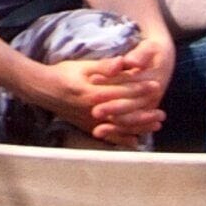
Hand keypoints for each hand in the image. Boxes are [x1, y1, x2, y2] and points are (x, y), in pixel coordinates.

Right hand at [27, 44, 168, 144]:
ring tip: (154, 127)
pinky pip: (108, 136)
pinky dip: (122, 139)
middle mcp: (95, 111)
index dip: (141, 89)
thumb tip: (122, 62)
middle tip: (162, 114)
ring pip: (119, 128)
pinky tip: (135, 142)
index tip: (156, 86)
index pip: (124, 92)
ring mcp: (91, 121)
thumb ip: (104, 66)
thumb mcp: (83, 66)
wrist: (42, 89)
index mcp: (95, 93)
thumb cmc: (63, 74)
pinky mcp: (87, 127)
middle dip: (145, 114)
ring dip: (138, 128)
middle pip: (125, 113)